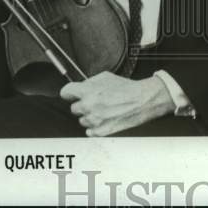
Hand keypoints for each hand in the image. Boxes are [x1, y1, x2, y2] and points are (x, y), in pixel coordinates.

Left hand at [60, 71, 174, 136]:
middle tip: (95, 101)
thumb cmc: (126, 88)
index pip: (65, 92)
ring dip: (90, 115)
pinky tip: (105, 118)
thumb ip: (89, 82)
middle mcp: (88, 106)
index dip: (70, 92)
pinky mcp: (100, 131)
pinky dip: (95, 126)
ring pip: (82, 120)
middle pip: (74, 108)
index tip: (72, 94)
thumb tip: (80, 86)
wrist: (142, 100)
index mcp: (87, 91)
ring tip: (104, 110)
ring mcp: (94, 120)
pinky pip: (89, 131)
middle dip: (83, 104)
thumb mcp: (106, 76)